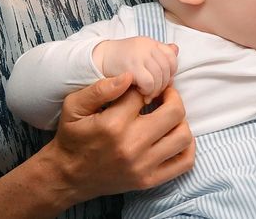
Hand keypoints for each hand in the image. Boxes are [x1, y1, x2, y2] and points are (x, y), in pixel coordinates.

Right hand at [45, 75, 193, 202]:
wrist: (68, 175)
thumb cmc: (72, 137)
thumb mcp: (74, 106)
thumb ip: (100, 88)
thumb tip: (130, 75)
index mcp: (113, 124)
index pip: (144, 93)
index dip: (144, 84)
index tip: (141, 86)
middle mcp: (132, 145)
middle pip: (174, 112)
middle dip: (171, 96)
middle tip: (163, 93)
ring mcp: (143, 165)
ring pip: (183, 136)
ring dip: (180, 120)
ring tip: (168, 114)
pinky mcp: (149, 180)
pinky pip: (184, 163)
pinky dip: (187, 147)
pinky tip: (174, 135)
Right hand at [93, 38, 177, 101]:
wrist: (97, 59)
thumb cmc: (121, 60)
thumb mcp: (141, 52)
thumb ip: (158, 52)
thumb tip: (176, 49)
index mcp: (150, 42)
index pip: (171, 56)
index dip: (171, 71)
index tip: (162, 81)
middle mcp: (146, 46)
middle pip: (166, 68)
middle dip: (163, 84)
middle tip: (155, 93)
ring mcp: (139, 55)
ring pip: (159, 77)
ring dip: (155, 90)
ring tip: (148, 95)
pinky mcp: (131, 67)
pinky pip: (149, 82)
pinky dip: (147, 91)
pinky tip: (140, 93)